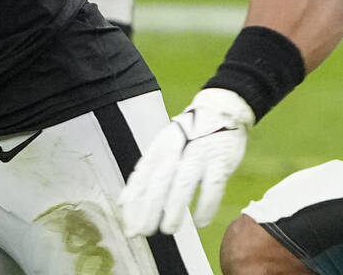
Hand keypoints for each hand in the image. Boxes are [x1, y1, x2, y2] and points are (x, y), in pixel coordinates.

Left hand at [119, 88, 254, 233]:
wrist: (220, 110)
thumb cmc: (187, 135)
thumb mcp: (162, 148)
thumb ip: (144, 174)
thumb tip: (122, 202)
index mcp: (159, 149)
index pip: (141, 178)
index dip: (133, 203)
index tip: (128, 227)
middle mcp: (176, 150)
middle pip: (158, 182)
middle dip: (149, 209)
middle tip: (143, 232)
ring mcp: (198, 155)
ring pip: (183, 184)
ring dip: (174, 209)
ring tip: (168, 230)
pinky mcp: (220, 161)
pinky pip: (212, 187)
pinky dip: (205, 206)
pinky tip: (200, 223)